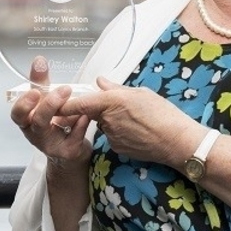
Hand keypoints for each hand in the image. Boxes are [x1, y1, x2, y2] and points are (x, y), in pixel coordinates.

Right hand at [9, 56, 91, 164]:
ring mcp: (50, 145)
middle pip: (35, 121)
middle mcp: (36, 134)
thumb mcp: (47, 102)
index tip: (35, 91)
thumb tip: (39, 60)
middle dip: (48, 105)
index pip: (18, 113)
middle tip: (64, 90)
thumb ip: (42, 83)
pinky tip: (85, 116)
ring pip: (50, 132)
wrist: (71, 152)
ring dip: (63, 113)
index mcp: (29, 120)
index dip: (24, 103)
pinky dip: (80, 125)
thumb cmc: (56, 124)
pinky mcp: (67, 152)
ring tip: (74, 100)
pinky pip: (73, 137)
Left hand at [59, 76, 204, 167]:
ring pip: (104, 124)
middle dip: (100, 109)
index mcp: (112, 101)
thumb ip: (116, 89)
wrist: (176, 142)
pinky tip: (137, 131)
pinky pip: (112, 136)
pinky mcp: (117, 148)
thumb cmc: (163, 114)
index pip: (79, 103)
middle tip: (124, 107)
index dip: (64, 103)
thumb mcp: (142, 93)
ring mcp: (111, 136)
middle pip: (93, 112)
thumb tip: (100, 83)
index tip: (53, 101)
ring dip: (112, 121)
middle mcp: (107, 119)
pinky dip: (120, 132)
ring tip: (137, 119)